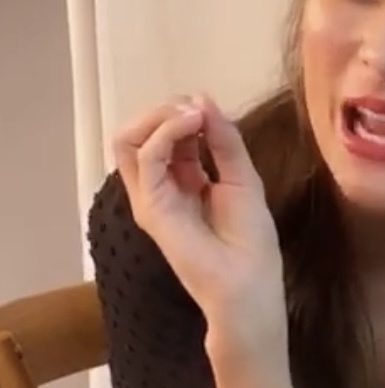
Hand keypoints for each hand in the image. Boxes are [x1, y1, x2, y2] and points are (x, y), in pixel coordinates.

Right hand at [113, 96, 285, 347]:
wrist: (248, 288)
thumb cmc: (251, 243)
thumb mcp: (242, 178)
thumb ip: (223, 140)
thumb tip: (202, 99)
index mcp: (186, 180)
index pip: (169, 133)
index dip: (185, 113)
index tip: (209, 110)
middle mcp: (163, 186)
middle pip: (141, 133)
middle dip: (166, 110)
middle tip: (196, 110)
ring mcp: (152, 197)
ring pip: (129, 140)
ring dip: (159, 117)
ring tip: (190, 115)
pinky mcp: (150, 206)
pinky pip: (144, 156)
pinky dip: (165, 132)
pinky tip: (190, 125)